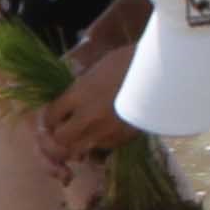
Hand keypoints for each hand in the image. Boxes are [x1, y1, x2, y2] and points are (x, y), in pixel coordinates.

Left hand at [36, 37, 135, 170]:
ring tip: (86, 133)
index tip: (54, 115)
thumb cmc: (128, 61)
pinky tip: (107, 130)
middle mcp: (87, 116)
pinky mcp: (121, 139)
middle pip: (60, 138)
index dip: (49, 118)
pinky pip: (102, 148)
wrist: (161, 72)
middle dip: (59, 135)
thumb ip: (80, 87)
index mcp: (78, 94)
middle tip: (66, 129)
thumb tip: (69, 98)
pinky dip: (100, 142)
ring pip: (80, 148)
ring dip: (79, 142)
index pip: (50, 116)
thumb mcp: (96, 69)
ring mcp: (105, 131)